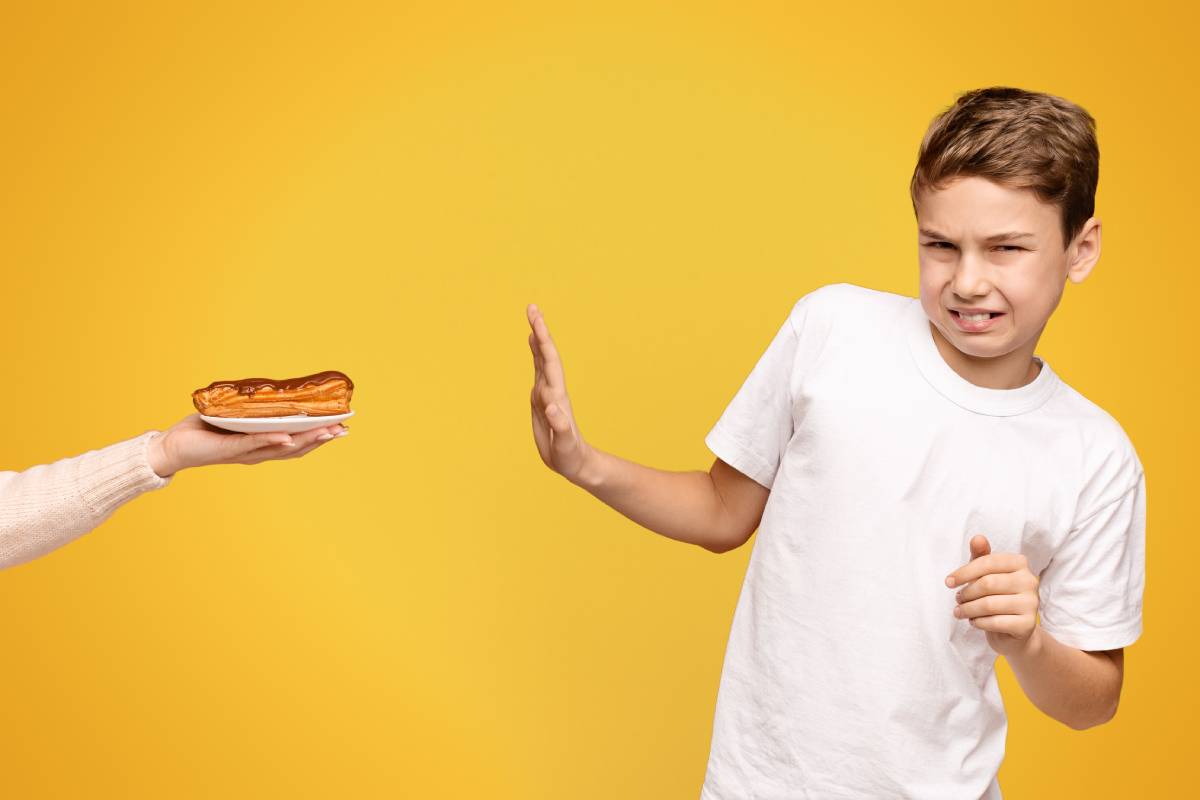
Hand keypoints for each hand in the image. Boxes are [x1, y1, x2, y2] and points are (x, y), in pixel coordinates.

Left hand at [147, 414, 348, 477]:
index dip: (320, 437)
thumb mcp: (234, 417)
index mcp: (261, 446)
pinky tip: (286, 437)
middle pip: (296, 448)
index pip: (297, 443)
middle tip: (343, 429)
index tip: (342, 427)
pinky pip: (253, 444)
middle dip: (321, 438)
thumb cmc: (203, 431)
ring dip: (305, 440)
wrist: (173, 447)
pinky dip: (271, 441)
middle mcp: (257, 453)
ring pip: (281, 448)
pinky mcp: (229, 449)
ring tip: (326, 432)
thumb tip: (271, 391)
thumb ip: (252, 410)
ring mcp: (245, 452)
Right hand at [527, 303, 593, 484]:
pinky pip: (537, 372)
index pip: (549, 363)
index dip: (543, 341)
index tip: (536, 322)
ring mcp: (548, 393)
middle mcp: (553, 390)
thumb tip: (552, 406)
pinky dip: (534, 355)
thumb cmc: (571, 456)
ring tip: (532, 319)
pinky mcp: (543, 400)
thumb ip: (560, 426)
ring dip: (537, 339)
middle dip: (539, 330)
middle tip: (532, 307)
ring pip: (541, 360)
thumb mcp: (565, 444)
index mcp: (556, 396)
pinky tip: (532, 346)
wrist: (577, 462)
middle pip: (546, 355)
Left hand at [946, 534, 1040, 656]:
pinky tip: (974, 621)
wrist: (1015, 630)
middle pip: (987, 584)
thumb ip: (981, 556)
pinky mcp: (1028, 624)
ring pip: (989, 604)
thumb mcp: (986, 574)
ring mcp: (1031, 603)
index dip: (964, 572)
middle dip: (966, 593)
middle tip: (957, 599)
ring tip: (959, 611)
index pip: (987, 562)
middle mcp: (1029, 581)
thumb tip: (977, 538)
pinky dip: (979, 622)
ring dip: (968, 609)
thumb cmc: (998, 596)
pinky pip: (995, 622)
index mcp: (1019, 563)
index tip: (948, 582)